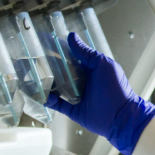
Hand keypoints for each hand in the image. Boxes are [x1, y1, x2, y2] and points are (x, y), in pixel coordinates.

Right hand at [44, 33, 154, 154]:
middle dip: (49, 67)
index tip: (45, 43)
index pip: (72, 57)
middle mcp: (84, 81)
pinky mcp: (74, 110)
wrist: (120, 117)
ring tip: (33, 77)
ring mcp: (78, 96)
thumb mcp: (102, 65)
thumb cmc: (116, 88)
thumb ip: (87, 53)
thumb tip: (72, 37)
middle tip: (33, 60)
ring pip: (58, 88)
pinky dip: (49, 100)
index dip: (59, 51)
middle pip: (62, 72)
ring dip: (47, 83)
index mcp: (91, 69)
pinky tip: (42, 94)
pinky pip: (58, 104)